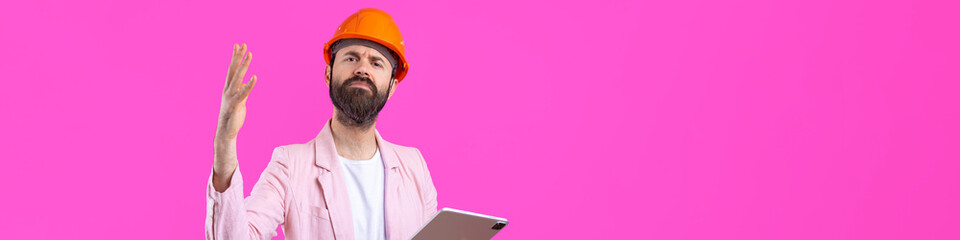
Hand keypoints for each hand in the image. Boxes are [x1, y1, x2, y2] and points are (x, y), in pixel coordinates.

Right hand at [213, 43, 255, 188]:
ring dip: (244, 65)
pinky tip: (255, 77)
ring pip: (238, 78)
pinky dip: (249, 85)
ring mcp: (231, 96)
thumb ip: (243, 90)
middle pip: (233, 70)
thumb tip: (246, 81)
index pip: (232, 69)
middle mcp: (228, 90)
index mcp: (228, 88)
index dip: (235, 57)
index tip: (238, 45)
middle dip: (238, 57)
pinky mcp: (236, 104)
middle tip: (242, 44)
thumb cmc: (233, 117)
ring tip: (250, 54)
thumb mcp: (240, 100)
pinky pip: (243, 93)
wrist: (226, 132)